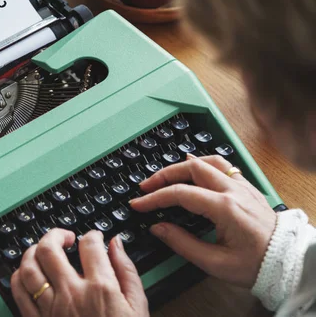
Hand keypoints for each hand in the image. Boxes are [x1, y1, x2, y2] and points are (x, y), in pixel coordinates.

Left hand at [10, 229, 148, 316]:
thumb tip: (116, 245)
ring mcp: (51, 309)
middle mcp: (72, 294)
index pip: (89, 245)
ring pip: (29, 267)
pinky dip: (19, 276)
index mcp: (101, 288)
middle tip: (65, 237)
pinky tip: (29, 273)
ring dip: (33, 251)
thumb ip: (127, 271)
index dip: (91, 234)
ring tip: (43, 250)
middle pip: (49, 248)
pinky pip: (19, 292)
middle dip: (55, 234)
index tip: (93, 238)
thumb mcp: (138, 308)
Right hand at [130, 155, 275, 287]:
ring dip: (182, 165)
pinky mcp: (247, 188)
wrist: (288, 263)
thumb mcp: (215, 263)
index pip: (180, 193)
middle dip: (163, 175)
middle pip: (191, 168)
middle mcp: (233, 190)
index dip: (154, 198)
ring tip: (166, 176)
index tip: (138, 204)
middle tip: (146, 187)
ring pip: (207, 161)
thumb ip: (183, 243)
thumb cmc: (256, 265)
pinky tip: (194, 168)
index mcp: (224, 208)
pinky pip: (223, 165)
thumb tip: (158, 227)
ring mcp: (242, 186)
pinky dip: (203, 163)